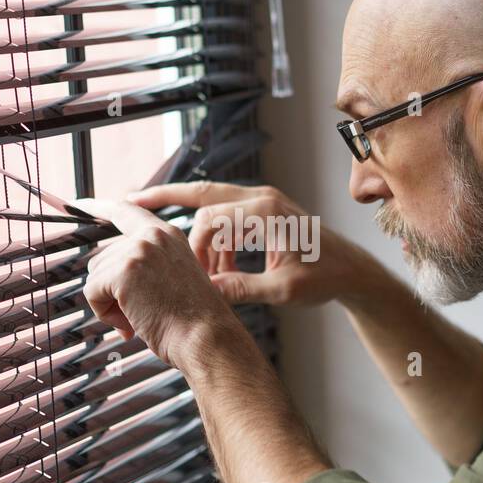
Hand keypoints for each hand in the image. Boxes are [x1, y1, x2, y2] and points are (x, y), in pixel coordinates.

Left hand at [72, 196, 246, 370]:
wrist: (206, 338)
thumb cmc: (192, 322)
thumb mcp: (170, 280)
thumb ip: (143, 266)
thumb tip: (101, 275)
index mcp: (167, 235)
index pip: (125, 210)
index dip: (98, 207)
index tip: (78, 204)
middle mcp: (153, 235)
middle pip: (102, 257)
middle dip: (112, 290)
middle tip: (140, 311)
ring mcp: (138, 250)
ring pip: (96, 276)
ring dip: (110, 304)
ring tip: (141, 316)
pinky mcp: (124, 271)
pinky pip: (92, 292)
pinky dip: (104, 314)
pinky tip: (130, 322)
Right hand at [125, 181, 360, 306]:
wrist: (353, 270)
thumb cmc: (326, 278)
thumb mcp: (284, 290)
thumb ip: (243, 289)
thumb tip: (206, 292)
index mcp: (267, 211)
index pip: (210, 216)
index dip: (194, 245)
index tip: (193, 274)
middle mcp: (263, 198)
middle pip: (202, 190)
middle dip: (165, 196)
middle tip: (130, 202)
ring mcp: (264, 201)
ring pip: (212, 201)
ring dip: (198, 232)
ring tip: (191, 265)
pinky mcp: (265, 211)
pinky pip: (227, 216)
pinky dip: (215, 237)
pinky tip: (215, 267)